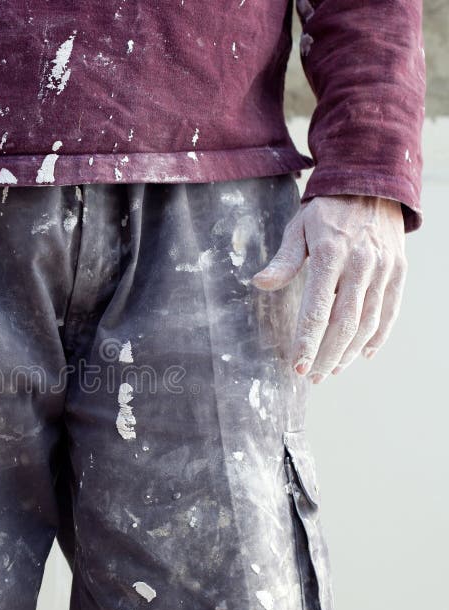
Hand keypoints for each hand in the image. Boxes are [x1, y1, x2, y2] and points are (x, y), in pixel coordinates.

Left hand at [251, 194, 406, 382]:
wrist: (371, 183)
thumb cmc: (326, 211)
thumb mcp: (298, 229)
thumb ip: (283, 261)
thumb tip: (260, 283)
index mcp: (331, 255)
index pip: (317, 310)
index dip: (307, 342)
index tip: (297, 366)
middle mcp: (361, 265)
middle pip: (345, 324)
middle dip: (327, 355)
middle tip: (311, 377)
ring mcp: (383, 269)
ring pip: (368, 323)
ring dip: (349, 352)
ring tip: (331, 370)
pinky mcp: (398, 271)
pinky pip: (389, 312)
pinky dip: (378, 337)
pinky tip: (364, 355)